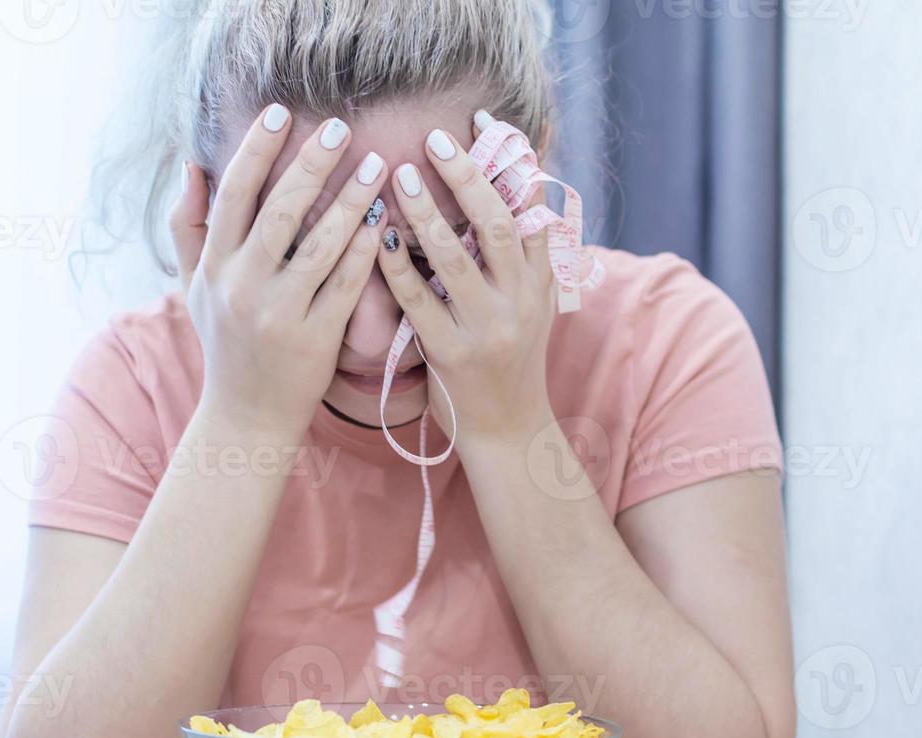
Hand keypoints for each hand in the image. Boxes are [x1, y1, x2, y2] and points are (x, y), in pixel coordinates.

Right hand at [169, 106, 388, 435]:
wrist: (246, 415)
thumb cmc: (225, 342)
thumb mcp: (195, 285)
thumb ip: (189, 224)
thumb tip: (193, 163)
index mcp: (215, 268)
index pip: (234, 194)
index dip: (256, 149)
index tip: (281, 113)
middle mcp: (243, 287)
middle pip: (279, 212)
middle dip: (310, 165)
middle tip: (339, 127)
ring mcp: (281, 314)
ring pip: (320, 246)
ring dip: (351, 200)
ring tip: (379, 164)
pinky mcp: (317, 338)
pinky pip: (347, 284)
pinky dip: (367, 249)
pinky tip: (385, 219)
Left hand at [376, 112, 556, 442]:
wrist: (507, 431)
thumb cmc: (510, 359)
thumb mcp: (532, 305)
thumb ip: (521, 256)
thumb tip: (508, 186)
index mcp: (542, 283)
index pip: (531, 208)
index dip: (509, 161)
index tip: (481, 121)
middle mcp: (520, 301)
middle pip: (498, 224)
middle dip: (467, 176)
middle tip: (435, 139)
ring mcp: (486, 328)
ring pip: (456, 258)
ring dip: (426, 212)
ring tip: (401, 174)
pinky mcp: (450, 354)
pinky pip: (418, 299)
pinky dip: (397, 264)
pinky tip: (379, 234)